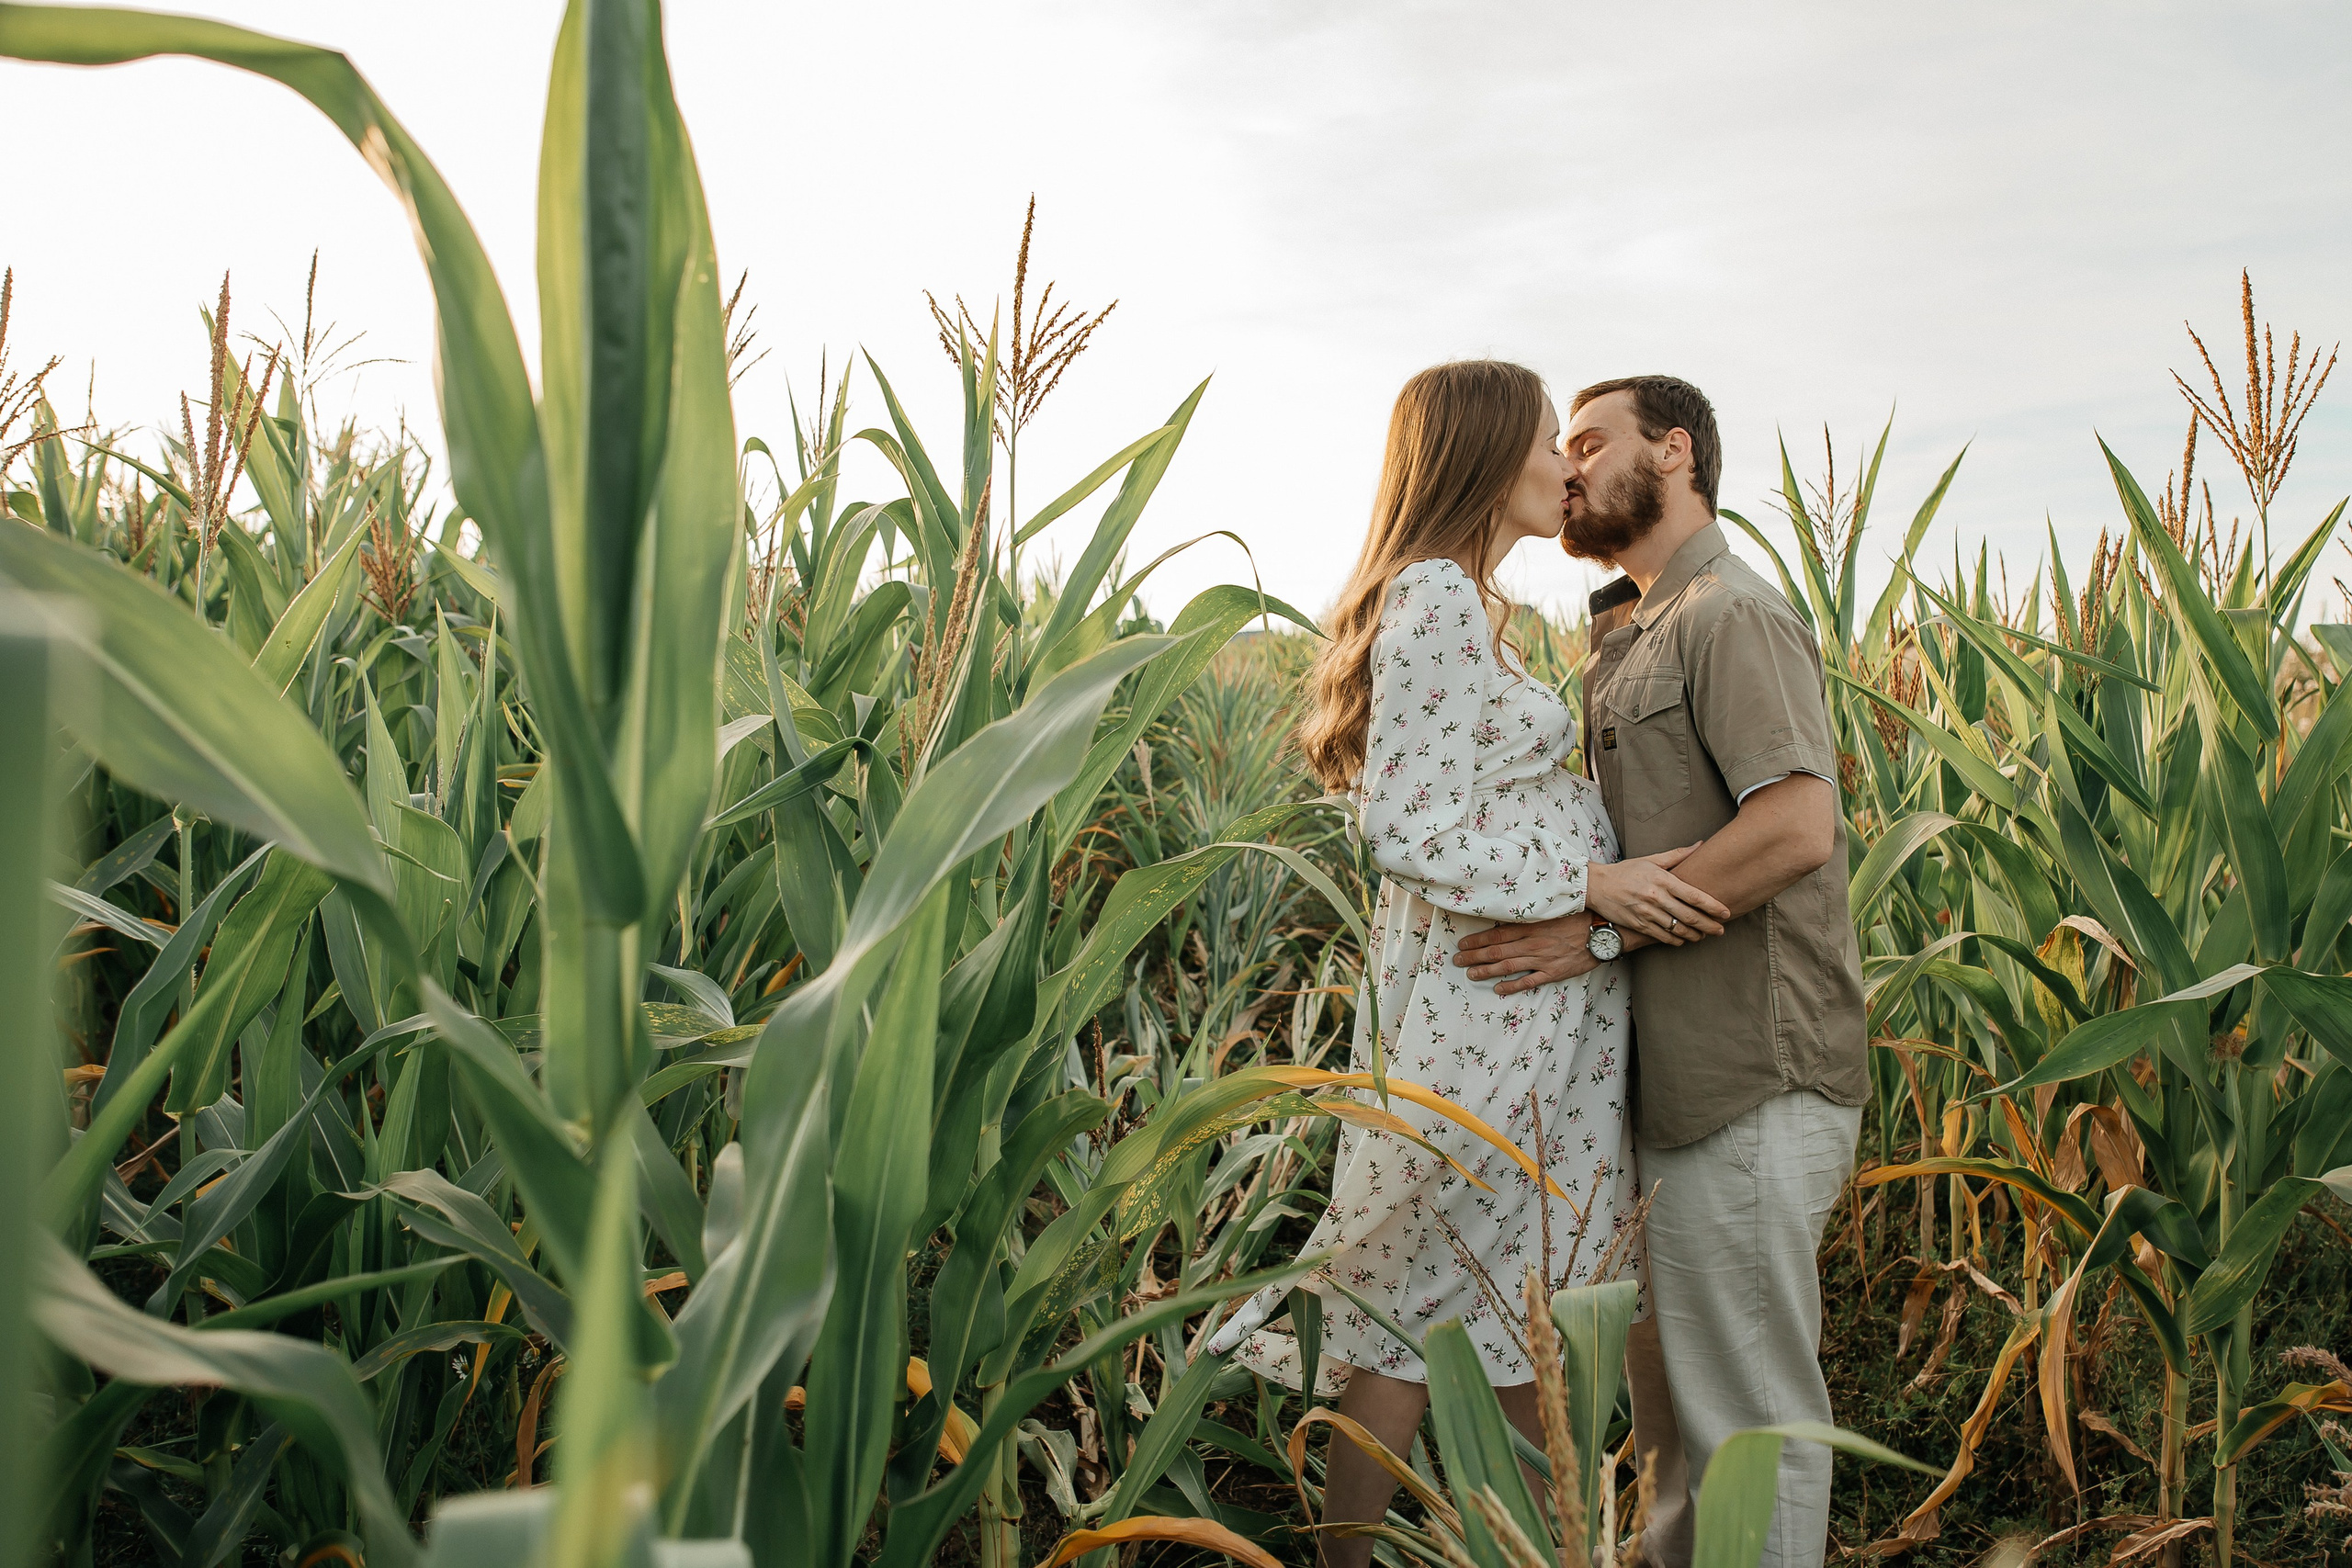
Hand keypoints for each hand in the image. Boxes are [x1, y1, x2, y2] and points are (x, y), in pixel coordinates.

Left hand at [1454, 911, 1597, 995]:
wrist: (1603, 931)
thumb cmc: (1580, 916)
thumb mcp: (1553, 908)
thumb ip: (1533, 911)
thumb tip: (1513, 908)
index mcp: (1531, 925)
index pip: (1497, 934)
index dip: (1478, 940)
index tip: (1463, 943)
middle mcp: (1533, 943)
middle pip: (1497, 951)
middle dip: (1475, 956)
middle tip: (1458, 960)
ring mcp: (1543, 959)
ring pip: (1508, 966)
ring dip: (1487, 971)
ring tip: (1471, 974)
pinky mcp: (1554, 972)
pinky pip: (1529, 981)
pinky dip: (1512, 986)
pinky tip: (1498, 989)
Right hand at [1585, 845, 1730, 946]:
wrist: (1596, 885)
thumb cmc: (1625, 871)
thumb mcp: (1651, 860)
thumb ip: (1677, 855)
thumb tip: (1700, 845)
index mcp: (1662, 880)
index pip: (1694, 895)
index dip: (1713, 906)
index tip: (1726, 912)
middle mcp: (1656, 897)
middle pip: (1690, 916)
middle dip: (1709, 925)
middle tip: (1721, 930)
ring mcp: (1647, 913)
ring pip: (1678, 929)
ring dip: (1695, 935)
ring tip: (1704, 936)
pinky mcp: (1639, 925)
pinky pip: (1663, 937)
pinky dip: (1676, 940)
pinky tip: (1684, 939)